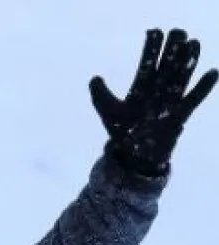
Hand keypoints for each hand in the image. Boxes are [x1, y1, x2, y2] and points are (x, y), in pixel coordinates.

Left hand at [90, 28, 217, 176]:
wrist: (133, 156)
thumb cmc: (122, 132)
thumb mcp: (109, 112)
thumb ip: (101, 95)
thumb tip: (94, 79)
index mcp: (141, 87)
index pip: (148, 63)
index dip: (151, 48)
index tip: (154, 32)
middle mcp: (157, 91)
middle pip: (167, 65)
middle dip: (172, 49)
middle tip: (177, 32)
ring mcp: (170, 101)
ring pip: (181, 77)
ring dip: (188, 61)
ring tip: (193, 43)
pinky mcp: (180, 115)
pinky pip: (194, 99)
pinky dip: (203, 87)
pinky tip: (212, 73)